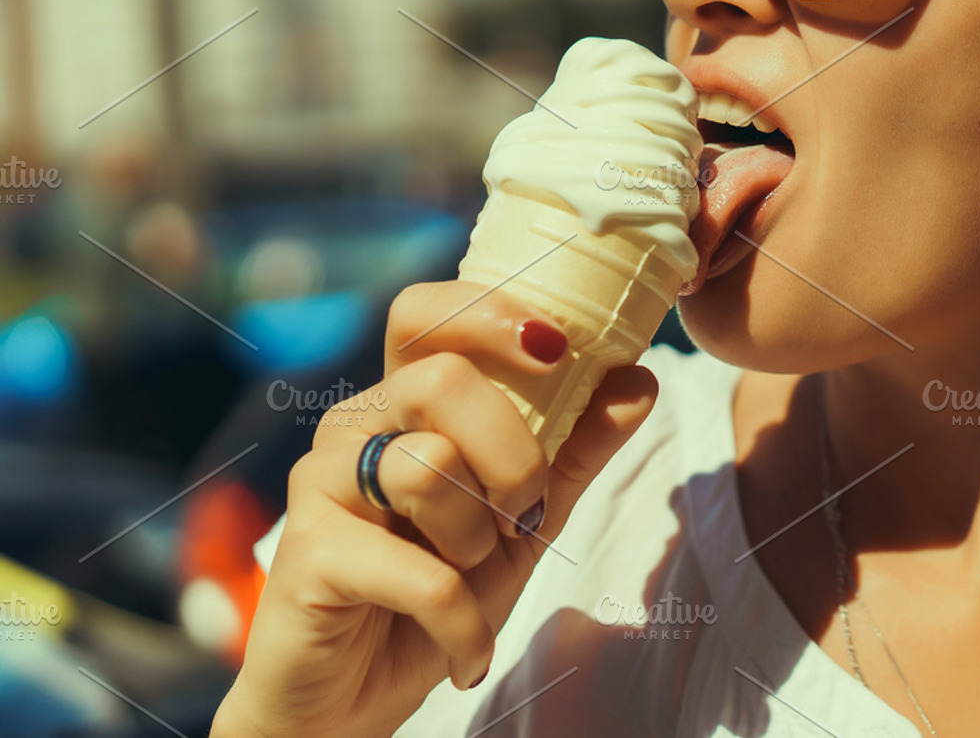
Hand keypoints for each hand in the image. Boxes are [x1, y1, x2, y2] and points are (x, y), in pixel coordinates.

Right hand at [212, 282, 659, 737]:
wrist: (353, 697)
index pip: (426, 315)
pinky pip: (418, 572)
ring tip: (472, 574)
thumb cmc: (437, 590)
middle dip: (511, 451)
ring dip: (477, 536)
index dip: (488, 315)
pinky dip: (463, 620)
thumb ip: (577, 447)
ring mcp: (323, 485)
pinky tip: (467, 649)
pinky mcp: (307, 555)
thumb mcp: (526, 518)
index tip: (556, 351)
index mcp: (403, 402)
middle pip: (439, 379)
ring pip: (425, 465)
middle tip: (522, 512)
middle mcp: (356, 427)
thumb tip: (639, 378)